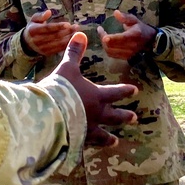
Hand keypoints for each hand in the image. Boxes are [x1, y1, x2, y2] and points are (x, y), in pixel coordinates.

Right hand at [23, 9, 77, 56]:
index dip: (58, 26)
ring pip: (58, 43)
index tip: (68, 24)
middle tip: (76, 27)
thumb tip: (49, 12)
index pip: (47, 28)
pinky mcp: (47, 53)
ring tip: (77, 32)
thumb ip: (41, 15)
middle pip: (55, 36)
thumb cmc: (34, 27)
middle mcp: (37, 40)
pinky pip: (59, 49)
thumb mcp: (34, 19)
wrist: (27, 43)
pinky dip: (67, 44)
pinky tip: (73, 39)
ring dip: (69, 38)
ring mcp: (42, 48)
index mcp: (33, 31)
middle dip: (67, 31)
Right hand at [52, 32, 137, 146]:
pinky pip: (84, 144)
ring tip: (115, 141)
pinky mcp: (75, 140)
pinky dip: (87, 147)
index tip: (135, 90)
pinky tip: (87, 150)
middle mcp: (95, 114)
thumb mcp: (67, 67)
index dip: (125, 91)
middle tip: (134, 118)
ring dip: (108, 137)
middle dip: (124, 116)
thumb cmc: (61, 88)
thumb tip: (80, 34)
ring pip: (102, 134)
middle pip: (113, 116)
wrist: (49, 113)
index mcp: (96, 96)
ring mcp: (86, 129)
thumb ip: (75, 52)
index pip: (115, 93)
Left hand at [96, 9, 156, 59]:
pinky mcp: (125, 57)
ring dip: (104, 44)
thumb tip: (115, 13)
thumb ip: (125, 17)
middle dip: (103, 38)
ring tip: (102, 36)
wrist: (150, 41)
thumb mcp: (134, 20)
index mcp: (134, 35)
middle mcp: (131, 46)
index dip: (112, 38)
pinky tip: (107, 42)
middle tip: (100, 30)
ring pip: (110, 51)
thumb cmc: (141, 28)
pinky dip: (107, 48)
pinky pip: (112, 55)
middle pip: (112, 45)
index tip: (102, 33)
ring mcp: (128, 53)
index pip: (122, 38)